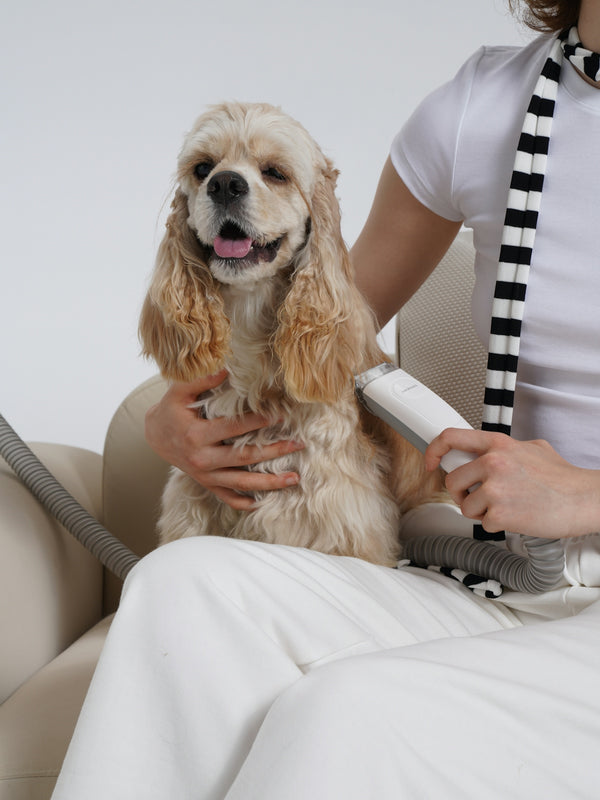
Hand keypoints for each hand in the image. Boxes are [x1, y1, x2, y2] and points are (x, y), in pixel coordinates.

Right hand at [145, 371, 303, 509]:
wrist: (154, 435)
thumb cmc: (170, 409)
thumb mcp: (179, 391)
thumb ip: (202, 379)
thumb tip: (227, 367)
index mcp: (196, 435)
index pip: (233, 428)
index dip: (258, 421)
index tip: (281, 414)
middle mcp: (201, 459)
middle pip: (244, 459)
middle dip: (273, 452)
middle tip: (298, 444)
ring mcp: (204, 475)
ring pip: (241, 484)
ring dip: (269, 483)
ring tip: (294, 479)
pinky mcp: (206, 483)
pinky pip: (226, 497)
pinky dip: (243, 503)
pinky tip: (262, 502)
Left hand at [425, 428, 599, 538]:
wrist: (583, 500)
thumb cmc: (562, 478)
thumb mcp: (533, 448)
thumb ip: (505, 448)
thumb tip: (486, 452)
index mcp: (498, 444)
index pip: (450, 437)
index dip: (433, 450)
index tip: (431, 462)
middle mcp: (492, 462)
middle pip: (451, 480)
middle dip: (460, 493)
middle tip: (478, 498)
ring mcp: (494, 488)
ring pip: (464, 505)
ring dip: (480, 511)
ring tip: (505, 507)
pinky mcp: (499, 513)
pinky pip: (482, 523)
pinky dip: (496, 525)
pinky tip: (515, 517)